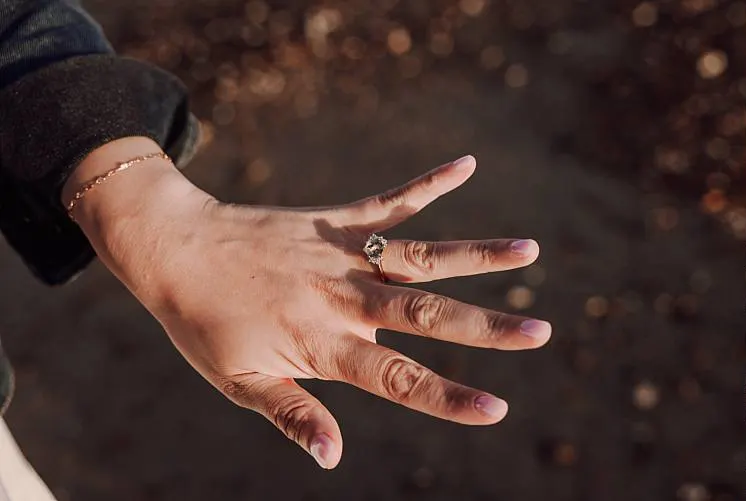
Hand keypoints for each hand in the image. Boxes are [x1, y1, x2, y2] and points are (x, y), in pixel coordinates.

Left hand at [68, 138, 549, 468]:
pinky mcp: (340, 220)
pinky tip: (468, 165)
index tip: (497, 411)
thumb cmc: (205, 324)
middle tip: (541, 334)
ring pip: (424, 256)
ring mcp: (345, 254)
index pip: (398, 378)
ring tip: (531, 249)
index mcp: (324, 343)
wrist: (172, 247)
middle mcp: (345, 296)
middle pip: (428, 314)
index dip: (448, 397)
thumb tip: (334, 457)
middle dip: (488, 328)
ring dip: (479, 253)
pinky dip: (429, 183)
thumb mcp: (238, 382)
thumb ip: (291, 415)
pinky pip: (391, 201)